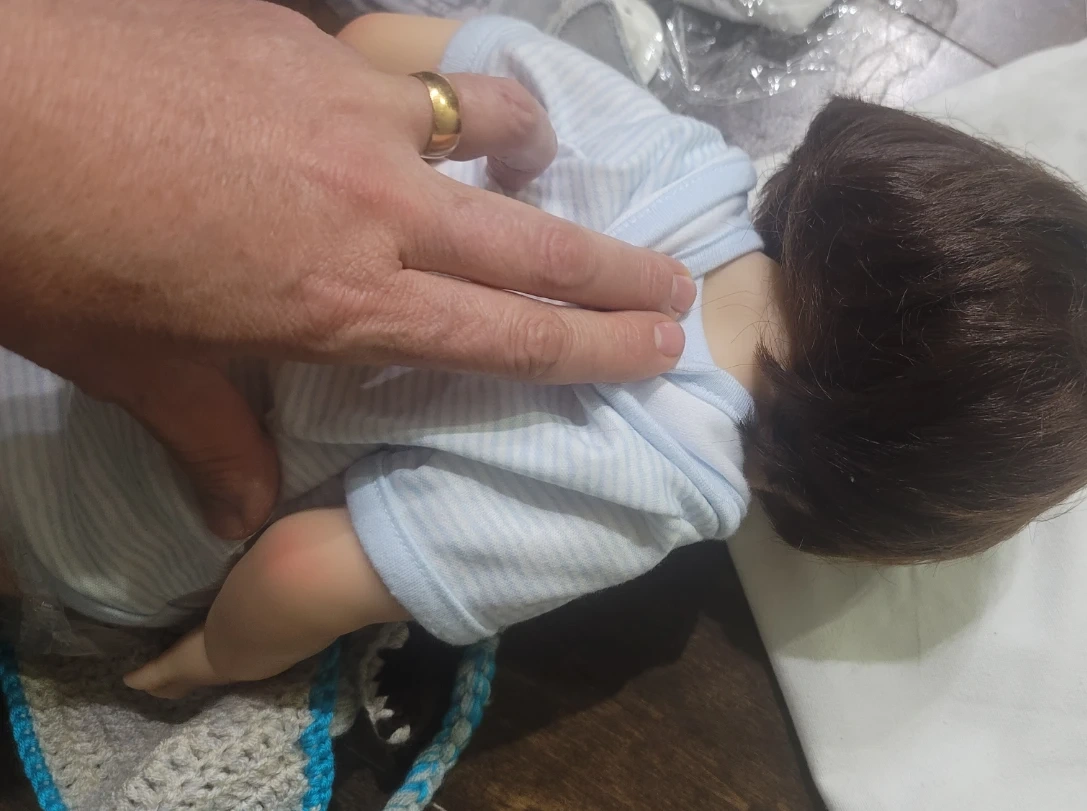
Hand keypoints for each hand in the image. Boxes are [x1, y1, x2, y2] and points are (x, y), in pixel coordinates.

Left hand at [0, 0, 694, 538]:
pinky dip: (423, 92)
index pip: (509, 333)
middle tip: (679, 283)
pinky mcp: (311, 38)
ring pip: (490, 122)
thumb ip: (209, 438)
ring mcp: (352, 108)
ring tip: (531, 157)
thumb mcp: (129, 364)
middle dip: (619, 268)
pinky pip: (403, 66)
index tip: (664, 344)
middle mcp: (376, 205)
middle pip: (535, 241)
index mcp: (343, 301)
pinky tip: (383, 101)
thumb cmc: (45, 246)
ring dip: (527, 148)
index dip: (596, 346)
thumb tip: (243, 518)